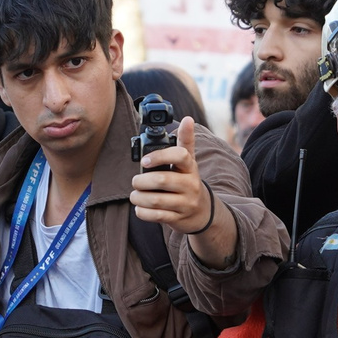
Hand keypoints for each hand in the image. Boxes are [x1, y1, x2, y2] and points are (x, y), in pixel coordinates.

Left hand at [131, 118, 214, 233]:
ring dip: (139, 197)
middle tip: (135, 181)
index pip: (180, 156)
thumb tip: (188, 119)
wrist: (202, 212)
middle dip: (142, 181)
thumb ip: (185, 141)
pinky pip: (157, 216)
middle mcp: (191, 184)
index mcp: (190, 167)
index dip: (160, 156)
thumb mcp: (189, 163)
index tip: (144, 160)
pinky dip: (143, 212)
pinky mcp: (178, 218)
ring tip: (135, 195)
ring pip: (157, 200)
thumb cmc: (188, 182)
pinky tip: (140, 207)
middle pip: (162, 180)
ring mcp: (185, 203)